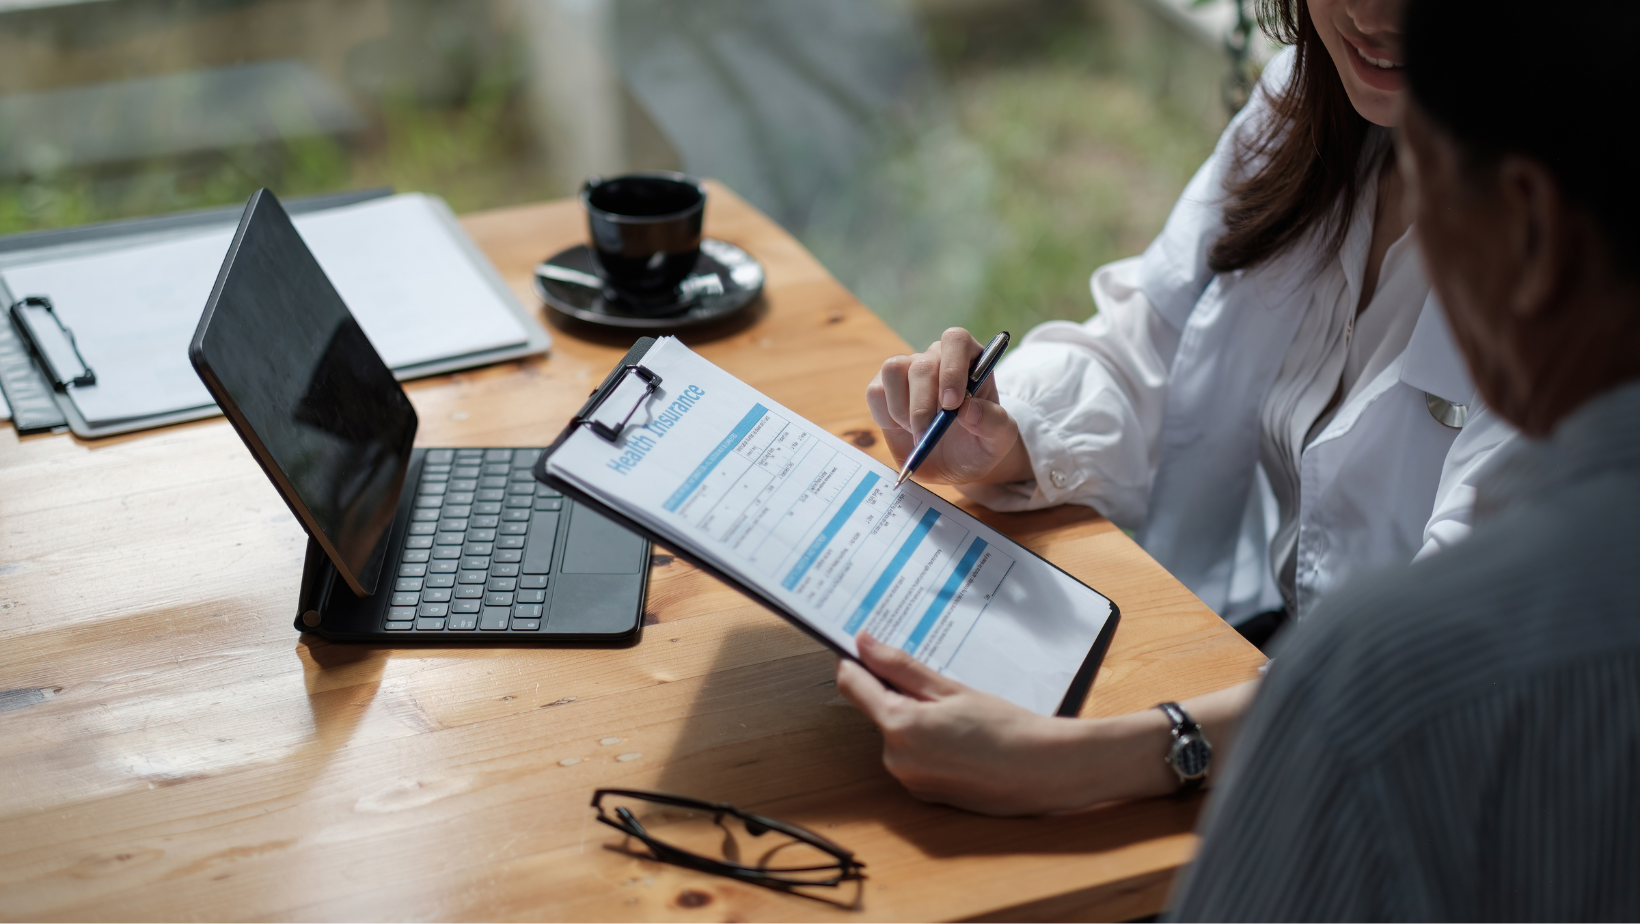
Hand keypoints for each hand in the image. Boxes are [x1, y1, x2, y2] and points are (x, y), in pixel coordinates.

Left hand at [835, 632, 1102, 815]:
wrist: (1046, 771)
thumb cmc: (1006, 728)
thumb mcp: (951, 689)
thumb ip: (901, 667)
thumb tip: (864, 645)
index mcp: (900, 727)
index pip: (853, 684)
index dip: (855, 661)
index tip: (863, 646)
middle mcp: (896, 759)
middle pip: (877, 710)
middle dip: (898, 692)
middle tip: (938, 682)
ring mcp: (910, 781)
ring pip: (897, 733)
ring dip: (914, 718)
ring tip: (959, 714)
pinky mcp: (924, 794)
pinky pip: (913, 757)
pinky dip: (927, 743)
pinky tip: (961, 738)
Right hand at [866, 328, 1030, 483]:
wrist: (956, 464)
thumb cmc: (980, 444)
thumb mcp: (1000, 439)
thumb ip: (993, 423)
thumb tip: (968, 409)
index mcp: (971, 359)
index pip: (956, 340)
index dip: (952, 368)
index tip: (952, 404)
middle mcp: (937, 358)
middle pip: (921, 364)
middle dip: (923, 405)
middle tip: (928, 435)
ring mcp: (908, 371)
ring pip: (893, 370)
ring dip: (902, 409)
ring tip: (918, 433)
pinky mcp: (885, 389)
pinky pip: (875, 392)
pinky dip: (886, 415)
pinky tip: (904, 430)